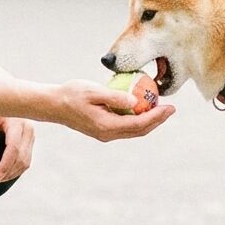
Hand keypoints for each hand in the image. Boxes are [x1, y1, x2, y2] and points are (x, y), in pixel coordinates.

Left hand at [0, 115, 34, 184]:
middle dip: (5, 174)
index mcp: (18, 123)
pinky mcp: (29, 140)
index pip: (14, 149)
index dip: (3, 166)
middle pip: (21, 159)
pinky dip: (15, 169)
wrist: (2, 98)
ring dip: (10, 174)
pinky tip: (3, 173)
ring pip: (25, 162)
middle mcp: (29, 130)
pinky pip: (26, 159)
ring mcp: (31, 136)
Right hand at [52, 79, 174, 141]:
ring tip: (160, 108)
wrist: (53, 105)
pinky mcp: (102, 130)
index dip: (157, 116)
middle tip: (171, 108)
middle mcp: (107, 134)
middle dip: (157, 120)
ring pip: (133, 131)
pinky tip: (142, 108)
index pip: (139, 123)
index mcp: (107, 126)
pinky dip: (137, 119)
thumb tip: (135, 100)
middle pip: (139, 130)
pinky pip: (125, 127)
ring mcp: (105, 134)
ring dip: (149, 121)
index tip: (169, 107)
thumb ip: (114, 96)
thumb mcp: (93, 91)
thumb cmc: (72, 94)